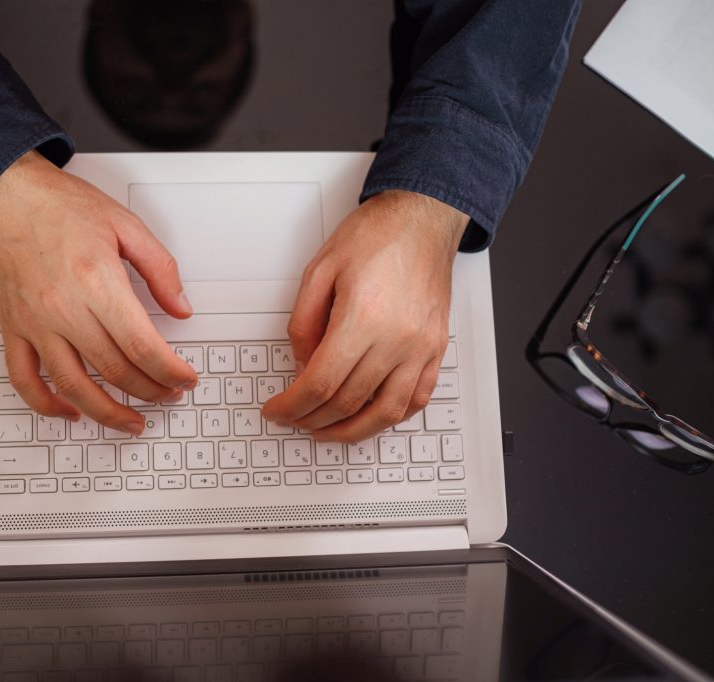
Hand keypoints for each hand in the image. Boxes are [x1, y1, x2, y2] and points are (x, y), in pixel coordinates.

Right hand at [0, 151, 197, 435]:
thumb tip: (181, 307)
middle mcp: (63, 307)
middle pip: (115, 369)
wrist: (5, 193)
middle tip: (168, 396)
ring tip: (131, 422)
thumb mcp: (125, 224)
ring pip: (73, 386)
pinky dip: (47, 404)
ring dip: (107, 412)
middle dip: (150, 391)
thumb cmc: (59, 204)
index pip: (142, 345)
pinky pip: (25, 379)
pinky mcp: (13, 328)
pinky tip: (70, 412)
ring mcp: (35, 322)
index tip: (185, 380)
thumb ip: (160, 268)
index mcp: (96, 281)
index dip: (170, 371)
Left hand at [262, 190, 467, 441]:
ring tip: (327, 431)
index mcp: (362, 318)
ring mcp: (421, 347)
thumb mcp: (319, 270)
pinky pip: (417, 398)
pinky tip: (371, 417)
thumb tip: (302, 364)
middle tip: (293, 419)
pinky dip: (391, 417)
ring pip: (385, 412)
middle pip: (347, 402)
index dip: (292, 406)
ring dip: (352, 431)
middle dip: (312, 419)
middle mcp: (396, 338)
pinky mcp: (435, 348)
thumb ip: (304, 323)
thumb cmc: (376, 236)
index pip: (320, 384)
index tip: (278, 410)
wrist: (422, 218)